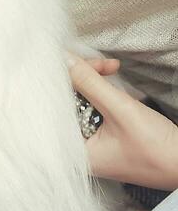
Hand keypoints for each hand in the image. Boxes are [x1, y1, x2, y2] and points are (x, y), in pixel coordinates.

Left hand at [68, 55, 177, 190]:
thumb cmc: (157, 149)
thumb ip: (90, 83)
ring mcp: (94, 144)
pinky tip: (114, 81)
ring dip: (94, 81)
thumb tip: (64, 60)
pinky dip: (103, 92)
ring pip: (82, 102)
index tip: (67, 56)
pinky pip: (95, 108)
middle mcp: (80, 150)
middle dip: (82, 77)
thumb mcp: (121, 110)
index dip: (60, 80)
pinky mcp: (106, 137)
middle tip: (102, 63)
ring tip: (112, 68)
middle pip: (68, 103)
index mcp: (75, 153)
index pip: (54, 108)